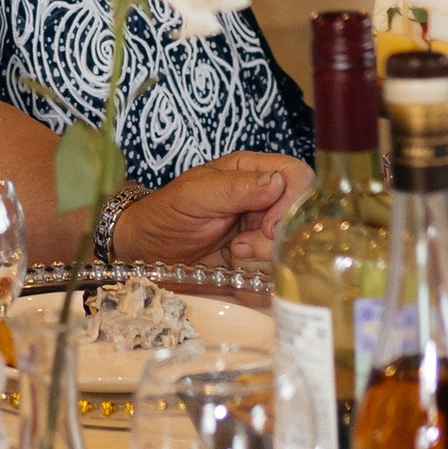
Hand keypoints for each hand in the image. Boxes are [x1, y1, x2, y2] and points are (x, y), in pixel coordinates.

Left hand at [122, 151, 311, 265]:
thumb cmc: (166, 212)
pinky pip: (275, 274)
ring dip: (261, 259)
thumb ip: (234, 187)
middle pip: (300, 219)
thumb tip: (277, 183)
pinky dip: (256, 277)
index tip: (269, 226)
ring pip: (291, 249)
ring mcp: (263, 232)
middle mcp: (264, 201)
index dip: (292, 202)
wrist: (147, 251)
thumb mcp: (194, 194)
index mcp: (252, 172)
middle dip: (273, 239)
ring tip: (231, 254)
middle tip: (239, 246)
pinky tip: (232, 269)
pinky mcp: (258, 262)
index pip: (298, 177)